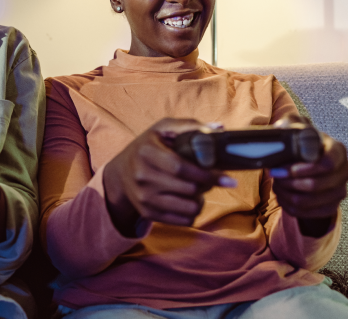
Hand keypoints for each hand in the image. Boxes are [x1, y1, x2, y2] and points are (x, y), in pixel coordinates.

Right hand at [103, 118, 235, 234]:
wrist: (121, 173)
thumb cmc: (147, 147)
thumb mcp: (162, 129)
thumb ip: (189, 126)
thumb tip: (219, 128)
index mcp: (146, 152)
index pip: (181, 168)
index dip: (207, 174)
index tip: (227, 178)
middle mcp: (142, 176)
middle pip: (188, 189)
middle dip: (207, 185)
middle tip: (210, 179)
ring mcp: (144, 197)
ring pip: (188, 208)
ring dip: (200, 200)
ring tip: (198, 190)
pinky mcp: (148, 213)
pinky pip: (183, 221)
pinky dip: (192, 212)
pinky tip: (188, 200)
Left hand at [269, 115, 347, 235]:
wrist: (308, 162)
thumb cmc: (300, 141)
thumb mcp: (294, 127)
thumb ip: (288, 123)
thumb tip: (281, 128)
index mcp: (338, 150)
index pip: (329, 163)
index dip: (306, 169)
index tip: (288, 168)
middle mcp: (344, 171)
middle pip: (316, 185)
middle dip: (290, 182)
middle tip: (274, 174)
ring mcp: (339, 191)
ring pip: (308, 201)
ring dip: (286, 194)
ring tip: (276, 183)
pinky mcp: (330, 206)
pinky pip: (306, 213)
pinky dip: (288, 206)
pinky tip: (281, 195)